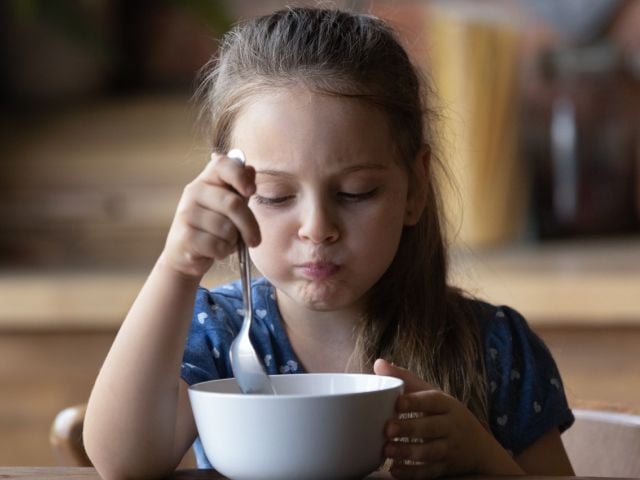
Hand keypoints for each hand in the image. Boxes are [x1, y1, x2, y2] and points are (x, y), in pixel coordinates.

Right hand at [159, 152, 260, 278]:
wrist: (183, 254)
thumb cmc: (212, 228)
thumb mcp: (228, 206)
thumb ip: (240, 189)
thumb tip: (250, 170)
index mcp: (206, 180)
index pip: (222, 164)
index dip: (240, 176)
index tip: (251, 191)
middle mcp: (193, 192)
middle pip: (234, 204)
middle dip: (249, 225)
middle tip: (254, 240)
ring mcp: (186, 214)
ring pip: (227, 228)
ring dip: (233, 241)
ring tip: (225, 242)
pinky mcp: (185, 237)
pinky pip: (218, 245)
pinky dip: (223, 252)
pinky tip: (215, 251)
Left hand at [374, 359, 510, 478]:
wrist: (478, 448)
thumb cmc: (444, 414)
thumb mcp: (431, 394)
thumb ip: (405, 379)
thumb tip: (379, 364)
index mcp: (446, 404)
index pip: (432, 401)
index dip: (415, 401)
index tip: (397, 402)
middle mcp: (450, 426)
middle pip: (431, 427)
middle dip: (409, 428)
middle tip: (387, 429)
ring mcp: (449, 449)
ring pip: (430, 451)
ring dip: (408, 452)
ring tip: (387, 450)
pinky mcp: (445, 468)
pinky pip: (429, 472)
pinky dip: (412, 473)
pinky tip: (395, 470)